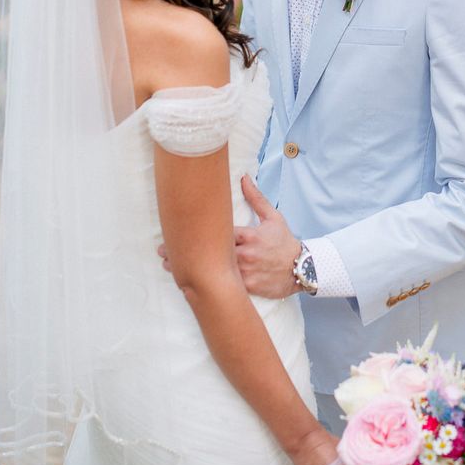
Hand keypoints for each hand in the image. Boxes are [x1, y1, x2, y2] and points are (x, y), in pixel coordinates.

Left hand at [156, 176, 300, 297]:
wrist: (302, 268)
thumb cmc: (285, 242)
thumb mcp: (273, 218)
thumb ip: (255, 199)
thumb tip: (243, 177)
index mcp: (250, 236)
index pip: (219, 232)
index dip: (197, 232)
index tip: (178, 230)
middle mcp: (246, 255)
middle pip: (211, 254)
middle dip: (187, 253)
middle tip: (162, 252)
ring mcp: (247, 273)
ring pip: (214, 272)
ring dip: (192, 270)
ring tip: (170, 267)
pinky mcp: (249, 288)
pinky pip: (226, 287)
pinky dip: (208, 286)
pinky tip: (190, 284)